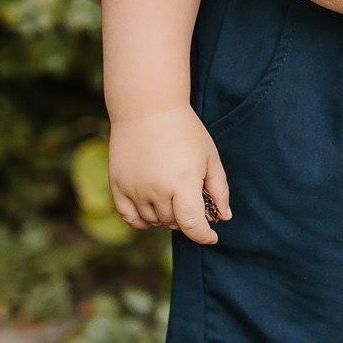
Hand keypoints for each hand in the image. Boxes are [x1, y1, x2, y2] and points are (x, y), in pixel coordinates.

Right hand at [109, 106, 230, 244]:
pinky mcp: (118, 185)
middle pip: (174, 224)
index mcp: (183, 183)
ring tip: (173, 202)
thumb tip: (224, 217)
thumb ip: (219, 189)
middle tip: (192, 204)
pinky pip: (129, 217)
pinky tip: (152, 211)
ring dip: (166, 220)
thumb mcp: (209, 157)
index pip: (193, 226)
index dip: (204, 236)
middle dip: (187, 220)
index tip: (211, 236)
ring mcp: (134, 189)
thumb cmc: (184, 130)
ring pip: (152, 222)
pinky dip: (142, 221)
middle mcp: (156, 190)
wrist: (147, 107)